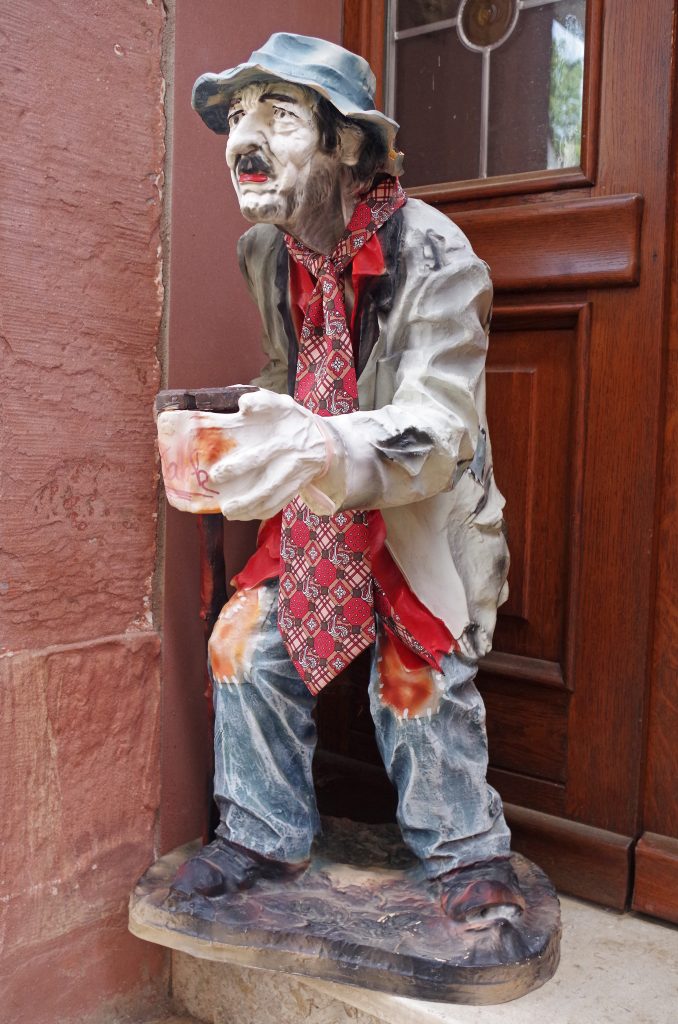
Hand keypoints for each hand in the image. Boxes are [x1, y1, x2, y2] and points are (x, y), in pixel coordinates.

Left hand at [157, 390, 329, 519]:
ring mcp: (294, 471)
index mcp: (284, 424)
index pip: (269, 410)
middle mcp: (289, 448)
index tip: (241, 409)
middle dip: (239, 467)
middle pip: (263, 456)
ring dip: (248, 502)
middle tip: (215, 476)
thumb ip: (262, 401)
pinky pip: (278, 503)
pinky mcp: (295, 487)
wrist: (324, 444)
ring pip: (271, 490)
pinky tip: (242, 515)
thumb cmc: (293, 423)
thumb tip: (243, 404)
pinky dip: (260, 511)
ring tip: (228, 510)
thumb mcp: (281, 405)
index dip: (255, 406)